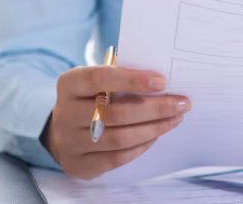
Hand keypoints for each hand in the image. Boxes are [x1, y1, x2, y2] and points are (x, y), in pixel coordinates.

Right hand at [45, 66, 189, 179]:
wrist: (61, 130)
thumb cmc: (90, 98)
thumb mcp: (97, 81)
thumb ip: (122, 77)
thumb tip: (162, 82)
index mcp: (69, 84)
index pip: (99, 78)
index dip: (133, 80)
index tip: (162, 81)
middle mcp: (66, 113)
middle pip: (116, 113)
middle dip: (155, 108)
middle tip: (182, 103)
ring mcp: (70, 142)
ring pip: (120, 138)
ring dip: (154, 128)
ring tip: (176, 118)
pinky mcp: (79, 164)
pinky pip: (117, 158)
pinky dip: (142, 145)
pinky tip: (157, 134)